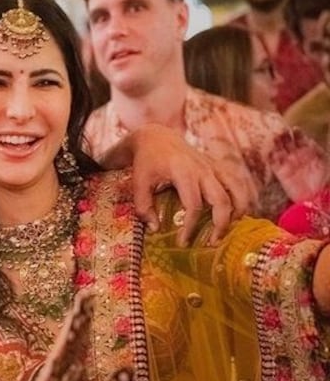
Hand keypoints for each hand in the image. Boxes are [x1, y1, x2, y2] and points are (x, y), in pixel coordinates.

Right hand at [32, 291, 131, 380]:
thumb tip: (126, 367)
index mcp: (76, 379)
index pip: (81, 344)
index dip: (85, 321)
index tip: (91, 296)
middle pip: (70, 345)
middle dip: (76, 321)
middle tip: (85, 295)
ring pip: (59, 361)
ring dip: (67, 341)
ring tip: (77, 319)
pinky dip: (56, 375)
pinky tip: (64, 359)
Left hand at [125, 124, 257, 245]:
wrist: (157, 137)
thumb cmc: (146, 162)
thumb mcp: (138, 183)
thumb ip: (144, 207)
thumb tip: (156, 230)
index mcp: (183, 172)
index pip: (194, 205)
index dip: (190, 227)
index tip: (183, 242)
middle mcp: (203, 169)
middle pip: (222, 200)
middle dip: (220, 225)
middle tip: (212, 243)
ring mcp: (214, 166)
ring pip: (237, 190)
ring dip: (238, 212)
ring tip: (228, 230)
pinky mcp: (218, 166)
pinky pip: (238, 183)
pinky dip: (242, 198)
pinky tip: (237, 215)